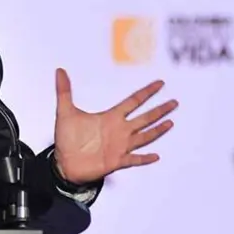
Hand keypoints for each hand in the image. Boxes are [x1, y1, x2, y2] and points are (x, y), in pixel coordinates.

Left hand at [52, 68, 176, 183]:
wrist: (64, 163)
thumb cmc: (67, 139)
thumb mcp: (64, 112)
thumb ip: (64, 91)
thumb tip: (59, 71)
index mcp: (110, 117)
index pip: (133, 101)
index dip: (147, 92)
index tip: (160, 83)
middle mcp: (119, 131)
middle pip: (145, 118)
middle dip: (159, 110)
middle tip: (174, 102)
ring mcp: (119, 146)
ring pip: (144, 137)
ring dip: (157, 131)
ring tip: (170, 123)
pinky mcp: (116, 161)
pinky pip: (134, 159)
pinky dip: (144, 158)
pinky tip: (156, 156)